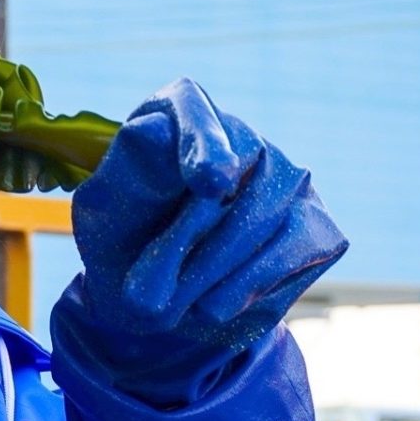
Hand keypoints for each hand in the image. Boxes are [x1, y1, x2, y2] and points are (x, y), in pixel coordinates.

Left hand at [50, 78, 346, 406]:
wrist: (155, 298)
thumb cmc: (123, 239)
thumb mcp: (106, 209)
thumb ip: (129, 170)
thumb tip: (153, 132)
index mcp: (182, 113)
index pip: (195, 112)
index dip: (205, 145)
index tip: (211, 182)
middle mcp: (241, 137)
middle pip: (243, 170)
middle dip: (198, 241)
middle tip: (149, 297)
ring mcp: (284, 177)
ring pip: (273, 214)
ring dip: (222, 270)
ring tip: (179, 307)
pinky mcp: (313, 222)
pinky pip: (302, 244)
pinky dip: (255, 282)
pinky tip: (215, 307)